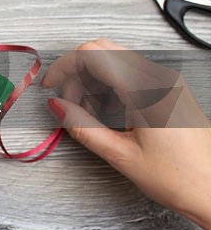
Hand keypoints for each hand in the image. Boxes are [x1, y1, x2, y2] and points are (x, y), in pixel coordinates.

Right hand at [43, 38, 210, 229]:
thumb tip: (57, 106)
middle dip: (77, 72)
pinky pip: (130, 72)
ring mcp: (167, 81)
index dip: (65, 66)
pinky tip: (105, 110)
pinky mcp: (170, 89)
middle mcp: (159, 77)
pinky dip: (109, 84)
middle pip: (103, 51)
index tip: (50, 85)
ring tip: (86, 111)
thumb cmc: (178, 178)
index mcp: (147, 89)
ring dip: (92, 78)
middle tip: (67, 102)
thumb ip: (82, 126)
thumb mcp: (120, 155)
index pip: (94, 55)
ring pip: (115, 59)